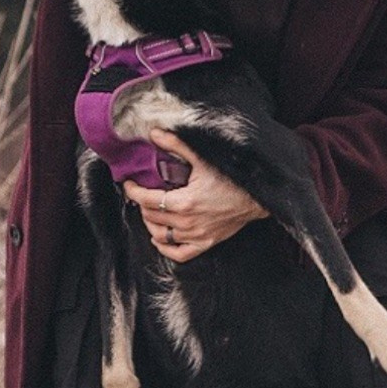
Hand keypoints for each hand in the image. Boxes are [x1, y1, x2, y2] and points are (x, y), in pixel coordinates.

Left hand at [123, 147, 266, 262]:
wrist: (257, 195)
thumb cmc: (232, 177)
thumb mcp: (203, 158)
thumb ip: (177, 145)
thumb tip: (155, 133)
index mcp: (185, 202)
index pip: (148, 200)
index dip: (134, 191)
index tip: (130, 184)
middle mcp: (188, 222)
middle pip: (152, 217)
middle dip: (143, 204)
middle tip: (142, 194)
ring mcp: (196, 235)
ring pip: (161, 236)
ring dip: (151, 224)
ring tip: (150, 212)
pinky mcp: (205, 243)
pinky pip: (178, 254)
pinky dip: (165, 248)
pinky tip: (160, 238)